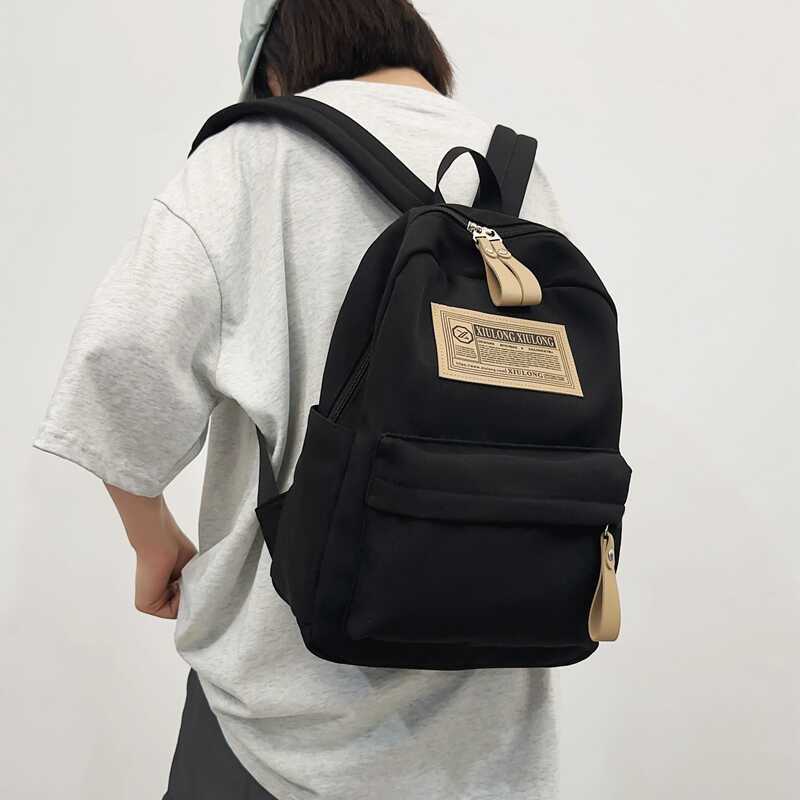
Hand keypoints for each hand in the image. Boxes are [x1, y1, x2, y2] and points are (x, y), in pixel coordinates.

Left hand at [106, 485, 197, 618]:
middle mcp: (154, 596)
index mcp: (163, 588)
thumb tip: (206, 598)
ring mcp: (148, 602)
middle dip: (193, 599)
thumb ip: (194, 585)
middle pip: (181, 608)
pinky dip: (179, 600)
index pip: (183, 602)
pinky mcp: (145, 605)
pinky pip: (170, 612)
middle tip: (199, 584)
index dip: (196, 597)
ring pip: (177, 611)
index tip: (204, 586)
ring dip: (187, 598)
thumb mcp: (191, 570)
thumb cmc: (175, 547)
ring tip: (188, 580)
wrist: (160, 539)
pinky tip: (179, 583)